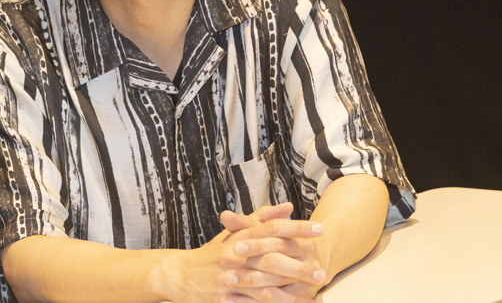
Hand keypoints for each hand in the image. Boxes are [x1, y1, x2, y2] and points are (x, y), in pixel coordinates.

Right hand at [164, 204, 324, 302]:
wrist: (181, 274)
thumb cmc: (213, 252)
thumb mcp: (234, 231)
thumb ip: (262, 218)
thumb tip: (288, 207)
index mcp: (239, 236)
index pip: (272, 228)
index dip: (296, 228)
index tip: (319, 228)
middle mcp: (234, 256)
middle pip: (270, 259)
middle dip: (297, 266)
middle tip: (320, 270)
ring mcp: (229, 279)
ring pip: (264, 286)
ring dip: (290, 292)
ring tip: (312, 295)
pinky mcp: (224, 299)